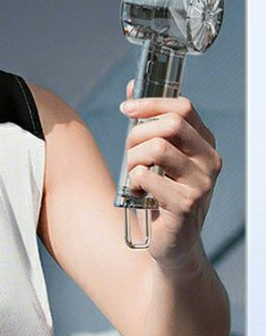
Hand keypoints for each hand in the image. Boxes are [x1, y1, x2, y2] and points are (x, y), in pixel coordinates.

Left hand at [120, 79, 222, 267]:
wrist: (171, 245)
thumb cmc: (160, 198)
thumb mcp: (155, 158)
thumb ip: (147, 125)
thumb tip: (132, 89)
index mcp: (204, 144)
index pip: (183, 107)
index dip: (151, 103)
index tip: (126, 108)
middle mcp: (209, 161)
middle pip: (170, 124)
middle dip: (138, 134)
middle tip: (130, 153)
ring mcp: (202, 183)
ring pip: (156, 148)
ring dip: (133, 159)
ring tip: (134, 175)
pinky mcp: (187, 204)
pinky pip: (147, 177)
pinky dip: (134, 183)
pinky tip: (138, 194)